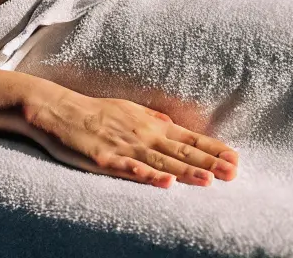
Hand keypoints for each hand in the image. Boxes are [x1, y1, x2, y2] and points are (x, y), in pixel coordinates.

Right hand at [21, 86, 237, 187]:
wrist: (57, 110)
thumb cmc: (94, 112)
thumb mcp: (129, 110)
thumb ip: (154, 120)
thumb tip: (176, 126)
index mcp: (151, 124)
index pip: (189, 139)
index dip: (213, 149)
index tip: (236, 159)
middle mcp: (143, 134)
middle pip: (181, 152)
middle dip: (209, 163)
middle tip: (234, 173)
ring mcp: (125, 147)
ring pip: (161, 161)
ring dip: (186, 172)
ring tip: (209, 181)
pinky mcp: (105, 159)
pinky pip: (130, 169)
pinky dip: (148, 175)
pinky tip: (164, 183)